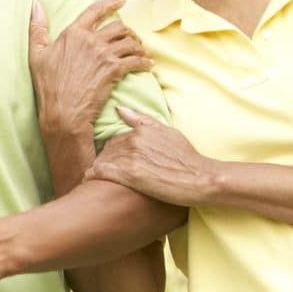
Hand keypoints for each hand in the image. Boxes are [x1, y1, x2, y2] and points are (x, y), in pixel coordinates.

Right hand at [30, 0, 150, 141]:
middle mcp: (90, 40)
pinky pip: (136, 60)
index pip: (95, 10)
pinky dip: (144, 62)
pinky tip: (147, 65)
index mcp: (73, 33)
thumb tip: (35, 3)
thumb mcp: (37, 54)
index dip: (111, 2)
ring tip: (140, 52)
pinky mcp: (114, 70)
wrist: (63, 113)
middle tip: (132, 39)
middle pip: (119, 26)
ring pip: (130, 41)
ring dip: (138, 46)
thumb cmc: (48, 86)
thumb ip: (37, 27)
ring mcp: (104, 54)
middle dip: (128, 31)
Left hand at [87, 102, 216, 206]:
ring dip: (100, 170)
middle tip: (110, 175)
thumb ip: (143, 121)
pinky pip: (100, 172)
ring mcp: (130, 156)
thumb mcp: (168, 132)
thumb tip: (119, 108)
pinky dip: (93, 177)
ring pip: (102, 160)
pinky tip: (93, 183)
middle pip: (107, 150)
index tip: (117, 164)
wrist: (199, 178)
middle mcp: (133, 139)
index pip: (115, 140)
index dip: (115, 154)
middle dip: (107, 162)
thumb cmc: (186, 158)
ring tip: (101, 182)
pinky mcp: (128, 174)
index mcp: (141, 130)